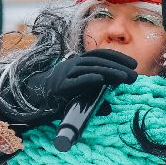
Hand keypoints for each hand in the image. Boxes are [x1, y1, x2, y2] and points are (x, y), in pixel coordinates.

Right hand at [0, 49, 137, 129]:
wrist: (30, 100)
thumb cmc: (55, 98)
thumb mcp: (78, 97)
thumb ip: (93, 100)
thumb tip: (109, 109)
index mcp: (77, 64)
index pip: (100, 55)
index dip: (117, 57)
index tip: (134, 64)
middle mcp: (72, 65)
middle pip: (99, 61)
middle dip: (119, 67)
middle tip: (135, 76)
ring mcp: (65, 75)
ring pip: (90, 69)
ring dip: (110, 72)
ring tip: (125, 79)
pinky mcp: (59, 87)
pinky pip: (75, 81)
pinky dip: (88, 79)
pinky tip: (100, 80)